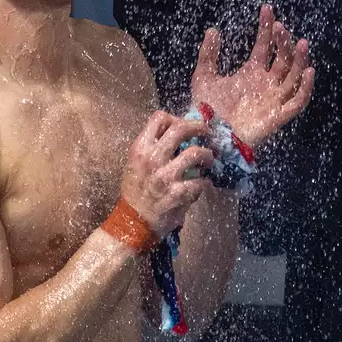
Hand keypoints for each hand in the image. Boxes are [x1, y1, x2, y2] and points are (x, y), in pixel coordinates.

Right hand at [121, 112, 214, 237]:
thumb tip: (179, 134)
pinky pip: (201, 181)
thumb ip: (153, 148)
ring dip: (207, 155)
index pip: (159, 118)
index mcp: (140, 148)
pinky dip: (205, 181)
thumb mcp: (135, 164)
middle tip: (207, 133)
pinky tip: (203, 184)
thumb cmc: (136, 191)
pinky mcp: (177, 194)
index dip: (177, 118)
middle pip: (181, 128)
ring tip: (208, 160)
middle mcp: (152, 159)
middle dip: (199, 127)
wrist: (133, 223)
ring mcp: (165, 177)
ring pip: (196, 152)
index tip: (185, 126)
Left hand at [190, 4, 315, 146]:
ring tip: (300, 43)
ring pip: (294, 76)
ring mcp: (274, 99)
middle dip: (283, 42)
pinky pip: (298, 101)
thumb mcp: (203, 77)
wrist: (208, 135)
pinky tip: (307, 71)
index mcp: (251, 73)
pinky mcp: (278, 116)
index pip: (265, 46)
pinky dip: (305, 87)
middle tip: (280, 28)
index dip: (267, 28)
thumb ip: (208, 54)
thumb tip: (213, 30)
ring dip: (299, 60)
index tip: (267, 9)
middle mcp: (266, 84)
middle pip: (283, 58)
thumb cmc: (206, 109)